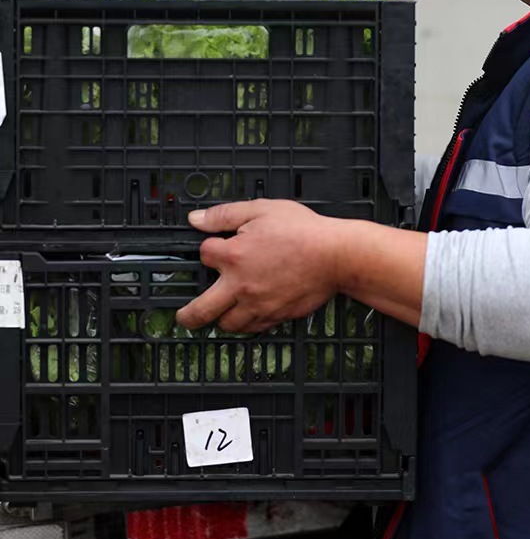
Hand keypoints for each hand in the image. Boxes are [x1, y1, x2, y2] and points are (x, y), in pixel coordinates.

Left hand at [175, 200, 341, 333]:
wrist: (337, 256)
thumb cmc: (304, 231)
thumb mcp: (261, 210)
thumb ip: (224, 215)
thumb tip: (196, 220)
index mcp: (234, 256)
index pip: (204, 255)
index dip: (208, 249)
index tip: (215, 247)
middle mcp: (240, 285)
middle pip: (201, 310)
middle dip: (187, 315)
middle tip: (183, 317)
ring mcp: (258, 304)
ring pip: (227, 324)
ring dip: (219, 319)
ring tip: (218, 315)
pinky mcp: (276, 316)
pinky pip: (253, 328)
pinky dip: (246, 324)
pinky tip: (247, 317)